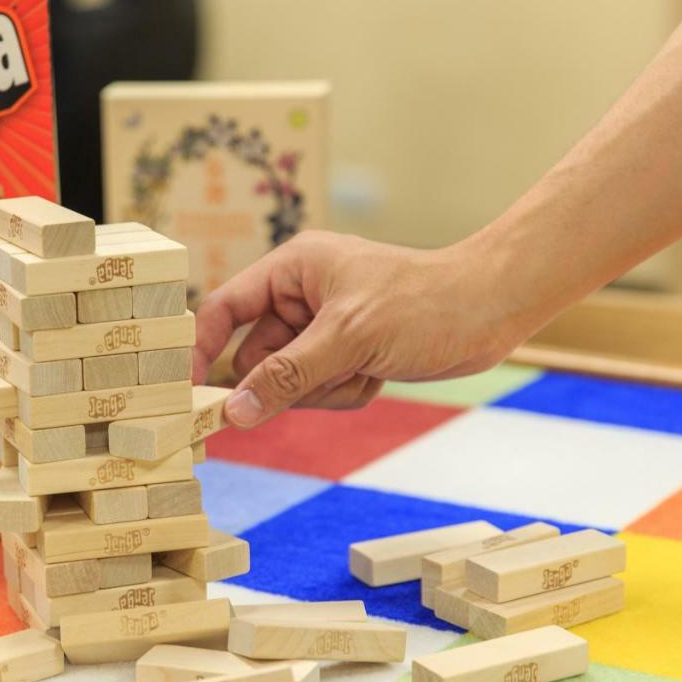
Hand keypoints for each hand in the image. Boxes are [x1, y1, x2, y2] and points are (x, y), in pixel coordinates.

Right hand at [191, 231, 529, 427]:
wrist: (492, 312)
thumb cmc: (423, 304)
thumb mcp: (347, 340)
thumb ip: (286, 377)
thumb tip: (234, 413)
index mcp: (292, 269)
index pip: (225, 309)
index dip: (202, 347)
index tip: (189, 390)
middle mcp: (302, 295)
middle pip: (258, 357)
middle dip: (292, 380)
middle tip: (330, 375)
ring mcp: (324, 327)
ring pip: (290, 382)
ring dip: (325, 389)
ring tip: (366, 369)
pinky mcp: (347, 352)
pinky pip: (320, 390)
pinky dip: (346, 392)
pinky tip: (378, 375)